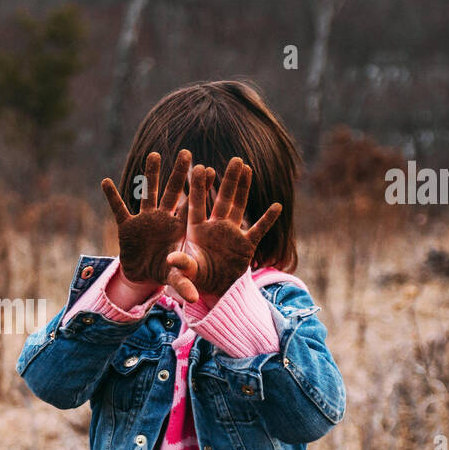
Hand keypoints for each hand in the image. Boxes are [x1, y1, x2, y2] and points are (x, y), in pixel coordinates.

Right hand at [102, 149, 192, 288]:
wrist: (143, 275)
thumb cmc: (164, 271)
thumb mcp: (174, 277)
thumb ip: (183, 283)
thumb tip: (195, 299)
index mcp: (178, 227)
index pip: (190, 204)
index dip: (198, 188)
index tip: (207, 169)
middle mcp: (163, 218)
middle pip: (171, 192)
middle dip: (178, 174)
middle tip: (186, 153)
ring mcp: (145, 219)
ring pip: (147, 193)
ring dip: (149, 175)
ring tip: (154, 155)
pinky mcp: (127, 226)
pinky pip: (118, 209)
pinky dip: (112, 197)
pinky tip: (105, 182)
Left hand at [165, 157, 281, 303]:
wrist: (216, 290)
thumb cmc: (197, 277)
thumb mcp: (188, 271)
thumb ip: (182, 265)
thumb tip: (171, 259)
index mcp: (196, 229)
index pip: (197, 204)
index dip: (199, 187)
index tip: (199, 167)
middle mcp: (214, 226)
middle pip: (222, 199)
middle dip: (227, 180)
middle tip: (234, 159)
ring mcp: (232, 233)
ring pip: (238, 206)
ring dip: (243, 188)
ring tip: (247, 168)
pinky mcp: (246, 244)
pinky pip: (259, 229)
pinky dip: (268, 219)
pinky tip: (277, 206)